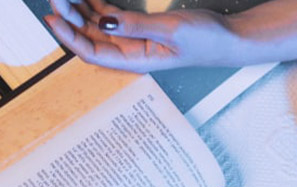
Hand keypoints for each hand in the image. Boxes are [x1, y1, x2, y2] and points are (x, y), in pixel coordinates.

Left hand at [45, 0, 234, 72]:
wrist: (231, 39)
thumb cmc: (208, 41)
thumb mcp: (170, 30)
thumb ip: (135, 26)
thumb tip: (102, 21)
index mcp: (136, 60)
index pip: (92, 52)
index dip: (69, 36)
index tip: (52, 16)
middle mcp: (131, 52)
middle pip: (89, 37)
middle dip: (69, 17)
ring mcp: (134, 39)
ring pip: (96, 25)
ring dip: (79, 10)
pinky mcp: (141, 28)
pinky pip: (110, 16)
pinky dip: (95, 5)